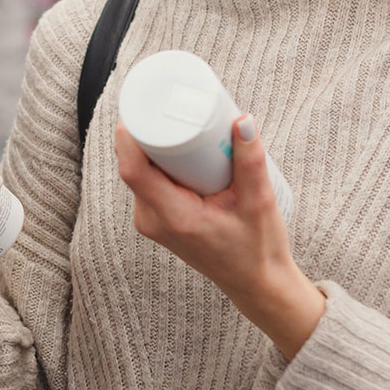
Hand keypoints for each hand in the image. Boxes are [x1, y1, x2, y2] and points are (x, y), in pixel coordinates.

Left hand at [114, 115, 325, 358]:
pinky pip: (147, 182)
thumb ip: (251, 162)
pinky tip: (174, 145)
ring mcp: (151, 222)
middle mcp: (153, 220)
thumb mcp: (260, 203)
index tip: (143, 107)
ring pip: (139, 172)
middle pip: (133, 165)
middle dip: (147, 133)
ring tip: (177, 121)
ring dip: (153, 147)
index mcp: (173, 217)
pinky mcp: (156, 219)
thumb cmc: (258, 248)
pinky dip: (158, 162)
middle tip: (171, 106)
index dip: (129, 135)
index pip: (133, 170)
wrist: (256, 284)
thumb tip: (243, 119)